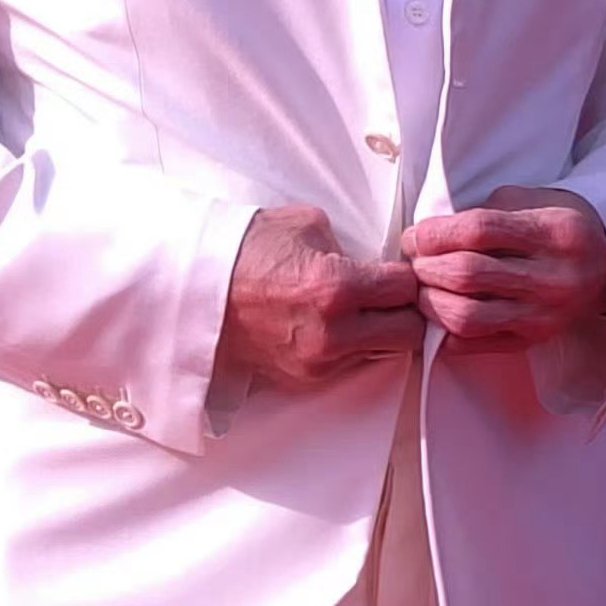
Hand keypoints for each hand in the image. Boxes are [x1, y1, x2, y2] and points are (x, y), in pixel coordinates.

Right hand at [221, 203, 424, 393]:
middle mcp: (332, 333)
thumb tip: (378, 261)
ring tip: (360, 310)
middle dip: (405, 310)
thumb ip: (352, 247)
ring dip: (382, 332)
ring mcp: (318, 362)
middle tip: (389, 295)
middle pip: (410, 332)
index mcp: (336, 287)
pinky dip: (352, 346)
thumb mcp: (307, 225)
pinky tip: (332, 325)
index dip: (408, 275)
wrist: (195, 289)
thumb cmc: (246, 251)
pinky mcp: (304, 380)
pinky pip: (350, 364)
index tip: (397, 270)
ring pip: (385, 353)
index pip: (407, 289)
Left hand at [401, 184, 605, 352]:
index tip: (414, 236)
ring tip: (423, 288)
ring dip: (430, 302)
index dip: (435, 233)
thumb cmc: (557, 226)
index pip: (479, 231)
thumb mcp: (531, 202)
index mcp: (555, 233)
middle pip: (468, 275)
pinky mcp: (534, 341)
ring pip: (467, 316)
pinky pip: (475, 344)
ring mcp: (545, 315)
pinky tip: (437, 315)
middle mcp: (554, 278)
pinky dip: (445, 332)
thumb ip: (484, 214)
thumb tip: (427, 236)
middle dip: (427, 268)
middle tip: (414, 261)